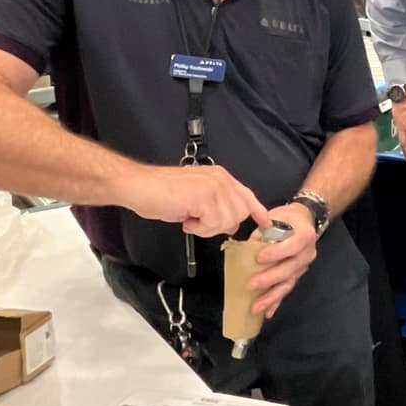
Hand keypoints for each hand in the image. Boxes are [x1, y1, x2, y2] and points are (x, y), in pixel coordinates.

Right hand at [121, 164, 272, 237]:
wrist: (139, 186)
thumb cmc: (162, 192)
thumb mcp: (197, 197)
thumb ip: (217, 206)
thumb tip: (231, 224)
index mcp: (220, 177)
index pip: (247, 195)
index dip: (258, 211)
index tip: (266, 223)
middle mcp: (221, 179)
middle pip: (240, 213)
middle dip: (222, 225)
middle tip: (200, 223)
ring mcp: (214, 187)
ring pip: (228, 221)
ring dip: (209, 228)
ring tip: (191, 219)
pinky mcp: (204, 197)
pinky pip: (213, 224)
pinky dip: (199, 228)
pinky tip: (186, 219)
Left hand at [247, 202, 319, 317]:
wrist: (304, 220)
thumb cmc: (288, 218)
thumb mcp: (276, 216)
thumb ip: (262, 231)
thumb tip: (244, 248)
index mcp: (304, 236)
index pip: (292, 246)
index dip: (277, 253)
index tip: (260, 258)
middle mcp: (307, 253)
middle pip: (289, 269)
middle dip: (269, 279)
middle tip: (251, 285)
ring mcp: (303, 266)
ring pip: (288, 284)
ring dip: (271, 297)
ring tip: (256, 307)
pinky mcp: (297, 275)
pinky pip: (286, 290)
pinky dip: (276, 302)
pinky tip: (267, 313)